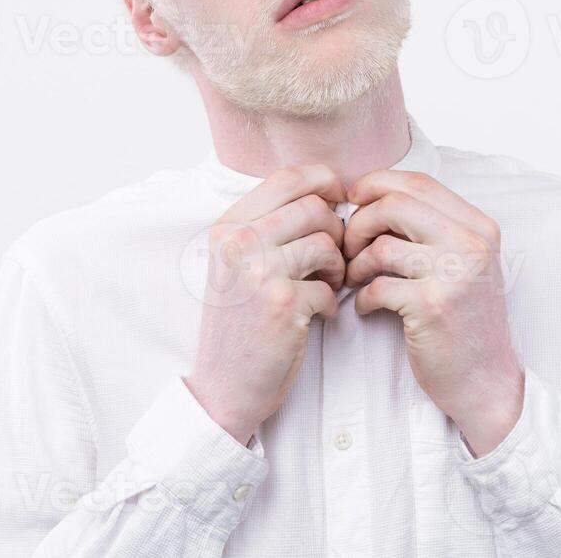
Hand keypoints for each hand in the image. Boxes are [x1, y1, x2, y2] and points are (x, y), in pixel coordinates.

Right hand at [185, 165, 348, 445]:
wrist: (222, 385)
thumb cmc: (239, 321)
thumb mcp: (237, 263)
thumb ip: (269, 226)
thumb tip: (326, 195)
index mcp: (228, 226)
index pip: (288, 177)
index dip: (325, 182)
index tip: (338, 204)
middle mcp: (239, 242)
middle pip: (315, 208)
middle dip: (336, 233)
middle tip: (331, 260)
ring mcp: (259, 271)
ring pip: (328, 243)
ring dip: (337, 268)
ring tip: (325, 286)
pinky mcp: (282, 303)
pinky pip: (330, 287)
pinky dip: (331, 303)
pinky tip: (315, 315)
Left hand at [342, 171, 524, 456]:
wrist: (487, 382)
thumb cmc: (464, 321)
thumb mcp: (462, 264)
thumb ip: (430, 229)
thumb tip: (370, 198)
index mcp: (479, 226)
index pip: (418, 182)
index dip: (375, 185)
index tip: (352, 203)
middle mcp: (472, 244)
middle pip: (394, 204)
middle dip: (359, 223)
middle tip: (348, 247)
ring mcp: (454, 274)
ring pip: (381, 245)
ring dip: (356, 264)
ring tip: (356, 280)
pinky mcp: (433, 306)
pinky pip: (377, 286)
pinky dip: (363, 297)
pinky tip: (368, 309)